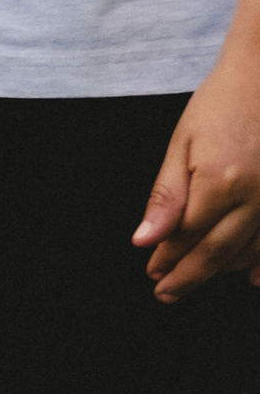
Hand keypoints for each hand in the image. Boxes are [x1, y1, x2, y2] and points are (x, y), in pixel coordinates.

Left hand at [136, 43, 259, 298]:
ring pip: (250, 251)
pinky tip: (250, 276)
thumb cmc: (222, 101)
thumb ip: (166, 197)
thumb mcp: (183, 143)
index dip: (166, 258)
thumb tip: (145, 241)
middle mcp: (256, 196)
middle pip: (216, 252)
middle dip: (188, 275)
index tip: (152, 272)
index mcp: (220, 182)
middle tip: (166, 292)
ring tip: (197, 279)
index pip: (185, 236)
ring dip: (221, 270)